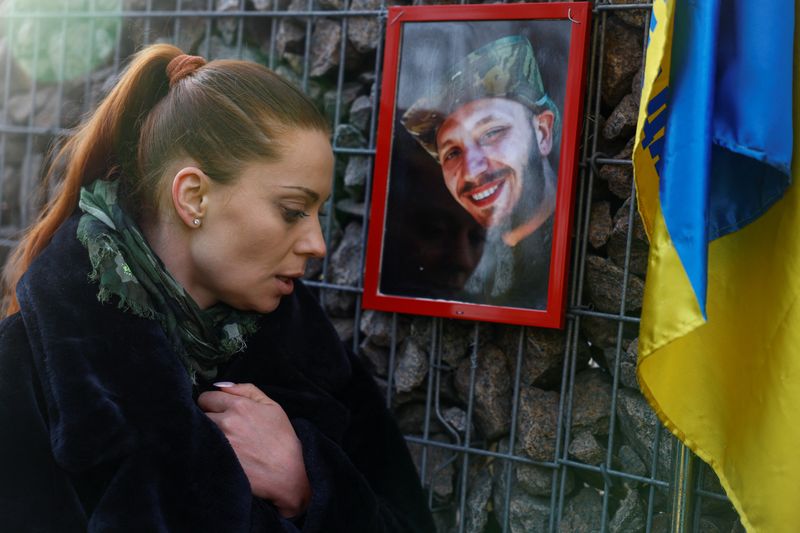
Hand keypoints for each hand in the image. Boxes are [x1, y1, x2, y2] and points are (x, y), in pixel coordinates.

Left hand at [197, 383, 310, 517]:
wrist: (287, 473)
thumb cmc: (282, 439)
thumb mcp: (272, 406)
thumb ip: (246, 390)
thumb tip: (221, 385)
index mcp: (239, 406)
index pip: (207, 397)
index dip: (212, 403)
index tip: (219, 410)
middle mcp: (226, 422)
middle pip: (200, 414)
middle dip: (209, 417)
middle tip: (223, 426)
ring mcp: (219, 443)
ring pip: (199, 431)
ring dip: (207, 433)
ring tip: (224, 440)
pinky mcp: (216, 460)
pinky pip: (200, 449)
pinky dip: (207, 448)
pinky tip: (221, 453)